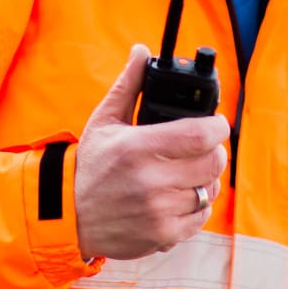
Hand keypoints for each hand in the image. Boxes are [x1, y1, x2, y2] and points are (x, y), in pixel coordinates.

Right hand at [73, 44, 228, 260]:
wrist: (70, 217)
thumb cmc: (90, 166)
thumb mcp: (104, 122)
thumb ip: (128, 86)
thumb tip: (141, 52)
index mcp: (137, 148)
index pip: (199, 135)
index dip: (216, 126)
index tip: (214, 123)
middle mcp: (151, 182)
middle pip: (212, 162)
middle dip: (213, 151)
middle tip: (201, 147)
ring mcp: (159, 212)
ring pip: (210, 190)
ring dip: (205, 179)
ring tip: (188, 172)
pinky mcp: (164, 236)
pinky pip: (201, 217)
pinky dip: (197, 205)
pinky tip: (179, 196)